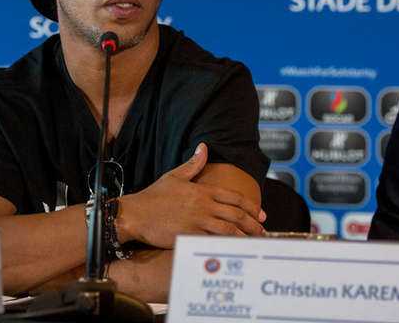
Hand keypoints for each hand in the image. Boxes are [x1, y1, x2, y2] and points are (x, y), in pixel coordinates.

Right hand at [117, 143, 265, 248]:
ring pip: (228, 230)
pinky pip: (213, 242)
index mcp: (202, 190)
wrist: (135, 213)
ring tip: (254, 242)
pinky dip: (226, 246)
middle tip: (263, 231)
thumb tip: (203, 147)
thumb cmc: (154, 196)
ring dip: (244, 237)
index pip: (234, 198)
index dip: (251, 207)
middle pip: (236, 215)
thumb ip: (193, 164)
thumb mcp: (174, 176)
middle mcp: (203, 205)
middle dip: (253, 224)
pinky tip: (235, 250)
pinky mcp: (189, 236)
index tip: (261, 214)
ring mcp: (197, 221)